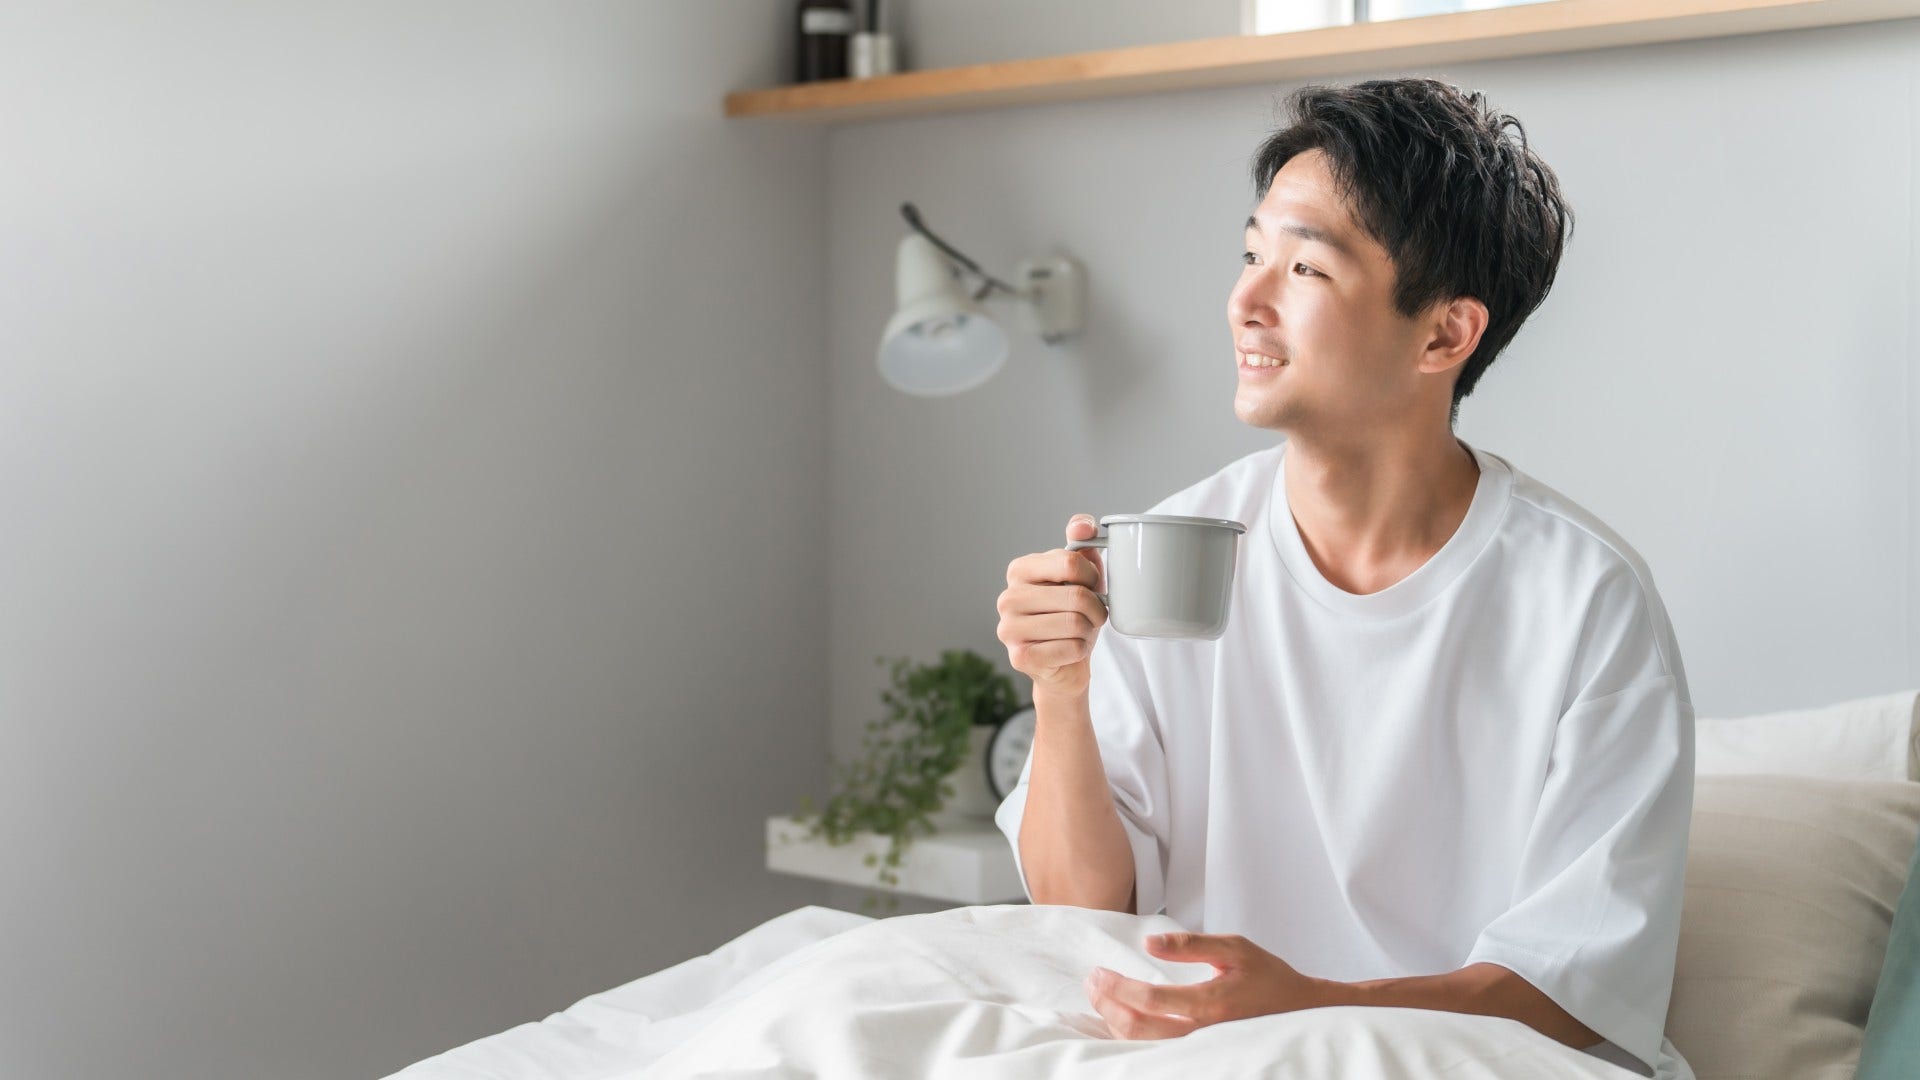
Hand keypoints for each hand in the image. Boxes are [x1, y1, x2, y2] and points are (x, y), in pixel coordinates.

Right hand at [996, 514, 1107, 698]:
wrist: (1064, 662)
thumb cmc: (1073, 612)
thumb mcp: (1081, 574)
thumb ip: (1082, 541)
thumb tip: (1083, 526)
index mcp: (1019, 569)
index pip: (1071, 563)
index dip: (1093, 577)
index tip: (1092, 586)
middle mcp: (1007, 597)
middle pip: (1077, 596)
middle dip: (1097, 609)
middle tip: (1093, 616)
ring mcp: (1008, 629)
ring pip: (1075, 624)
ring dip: (1089, 631)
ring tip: (1080, 632)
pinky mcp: (1020, 657)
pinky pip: (1071, 649)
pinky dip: (1080, 650)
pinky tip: (1070, 650)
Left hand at [1082, 932, 1331, 1038]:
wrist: (1301, 1013)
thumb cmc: (1268, 978)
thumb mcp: (1235, 949)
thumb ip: (1191, 945)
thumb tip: (1150, 943)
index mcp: (1210, 1005)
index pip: (1150, 998)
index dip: (1117, 987)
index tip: (1098, 973)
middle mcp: (1202, 1034)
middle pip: (1138, 1029)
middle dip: (1107, 1006)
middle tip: (1092, 984)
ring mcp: (1200, 1050)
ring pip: (1144, 1046)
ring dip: (1114, 1022)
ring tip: (1100, 998)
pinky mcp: (1200, 1057)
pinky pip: (1157, 1052)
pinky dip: (1132, 1037)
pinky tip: (1120, 1019)